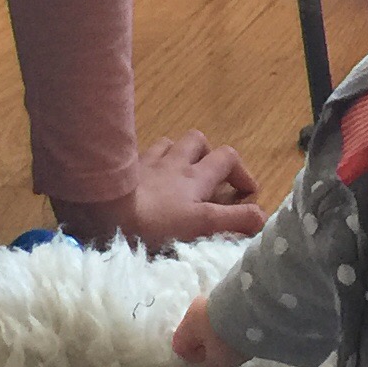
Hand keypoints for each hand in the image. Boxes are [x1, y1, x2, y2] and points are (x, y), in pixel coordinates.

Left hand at [52, 131, 263, 250]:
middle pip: (196, 141)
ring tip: (177, 175)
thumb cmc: (155, 222)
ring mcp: (145, 163)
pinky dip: (148, 164)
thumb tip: (264, 217)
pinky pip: (139, 156)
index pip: (227, 158)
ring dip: (177, 155)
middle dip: (208, 155)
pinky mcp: (123, 170)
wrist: (103, 213)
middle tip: (208, 179)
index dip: (241, 171)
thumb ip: (234, 221)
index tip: (246, 193)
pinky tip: (144, 181)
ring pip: (167, 144)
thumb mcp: (201, 225)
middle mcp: (173, 162)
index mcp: (195, 176)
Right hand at [172, 294, 244, 366]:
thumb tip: (211, 359)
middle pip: (196, 333)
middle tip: (224, 351)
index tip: (209, 360)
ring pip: (210, 322)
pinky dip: (229, 321)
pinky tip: (243, 327)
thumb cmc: (226, 339)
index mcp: (186, 327)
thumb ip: (210, 364)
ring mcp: (209, 299)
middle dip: (209, 344)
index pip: (180, 346)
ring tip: (237, 339)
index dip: (193, 357)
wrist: (248, 308)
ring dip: (220, 332)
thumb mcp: (218, 362)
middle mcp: (193, 310)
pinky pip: (222, 313)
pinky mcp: (226, 292)